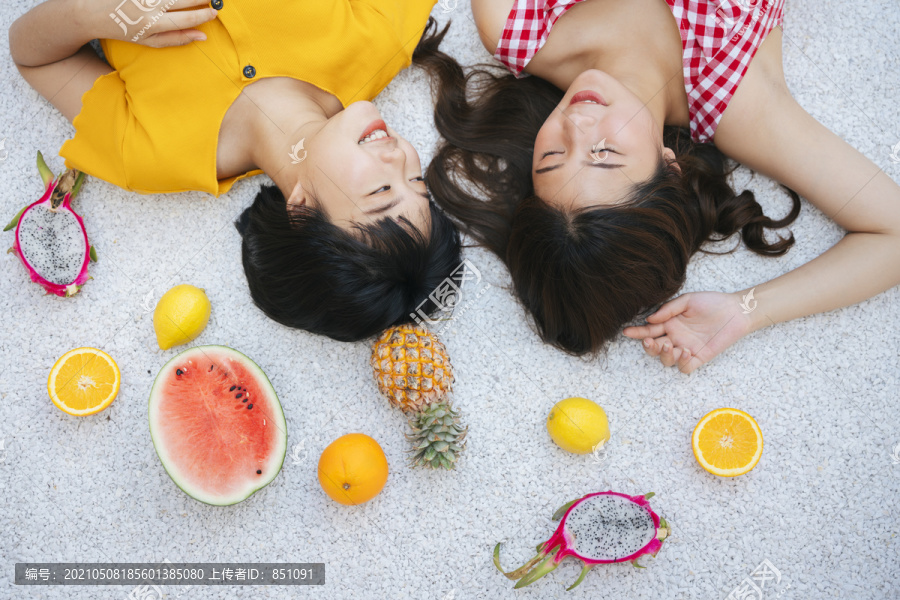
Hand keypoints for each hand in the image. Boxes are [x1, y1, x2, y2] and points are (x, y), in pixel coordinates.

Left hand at [92, 0, 217, 46]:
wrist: (92, 12)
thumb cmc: (126, 30)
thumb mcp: (150, 41)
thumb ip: (177, 39)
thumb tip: (202, 37)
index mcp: (153, 25)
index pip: (186, 19)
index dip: (203, 15)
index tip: (215, 12)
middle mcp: (149, 7)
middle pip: (182, 1)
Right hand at [622, 291, 757, 373]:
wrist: (736, 310)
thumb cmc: (712, 302)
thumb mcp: (687, 300)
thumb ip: (668, 309)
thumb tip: (649, 319)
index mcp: (670, 324)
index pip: (649, 330)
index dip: (637, 332)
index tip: (627, 331)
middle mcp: (675, 338)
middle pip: (654, 348)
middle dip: (649, 347)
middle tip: (650, 341)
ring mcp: (687, 348)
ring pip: (667, 360)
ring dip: (664, 355)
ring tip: (670, 346)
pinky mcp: (700, 357)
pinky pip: (686, 368)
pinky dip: (682, 363)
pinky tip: (687, 352)